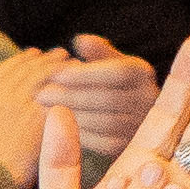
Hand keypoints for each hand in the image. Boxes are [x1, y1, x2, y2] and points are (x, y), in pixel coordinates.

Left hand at [36, 35, 158, 163]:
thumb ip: (97, 50)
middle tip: (41, 94)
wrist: (128, 115)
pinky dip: (76, 133)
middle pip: (108, 99)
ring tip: (43, 109)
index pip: (118, 73)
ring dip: (70, 116)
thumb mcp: (108, 60)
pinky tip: (55, 126)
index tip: (57, 74)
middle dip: (71, 96)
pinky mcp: (127, 147)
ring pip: (104, 123)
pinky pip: (101, 143)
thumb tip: (81, 41)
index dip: (86, 75)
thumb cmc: (110, 81)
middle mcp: (148, 100)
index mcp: (142, 73)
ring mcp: (140, 126)